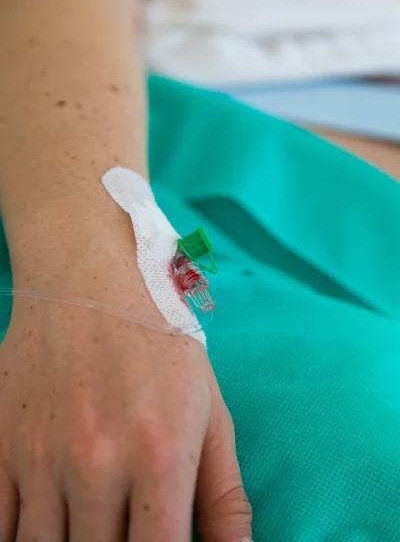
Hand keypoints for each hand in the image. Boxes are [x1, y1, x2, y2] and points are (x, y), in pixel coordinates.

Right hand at [0, 277, 251, 540]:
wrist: (89, 282)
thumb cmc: (159, 343)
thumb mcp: (210, 411)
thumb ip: (225, 495)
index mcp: (159, 457)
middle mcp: (95, 465)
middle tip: (123, 531)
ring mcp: (40, 458)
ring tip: (91, 525)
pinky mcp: (1, 446)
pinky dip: (23, 536)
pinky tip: (49, 523)